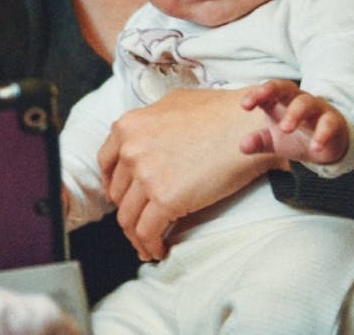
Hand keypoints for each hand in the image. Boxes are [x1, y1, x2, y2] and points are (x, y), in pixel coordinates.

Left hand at [97, 87, 284, 261]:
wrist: (247, 125)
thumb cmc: (220, 112)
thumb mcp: (174, 103)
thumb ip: (152, 121)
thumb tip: (148, 136)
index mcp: (128, 127)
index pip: (106, 163)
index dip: (113, 184)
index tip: (121, 196)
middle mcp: (130, 150)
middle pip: (118, 193)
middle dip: (128, 210)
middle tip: (140, 221)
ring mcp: (145, 175)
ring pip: (128, 217)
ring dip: (136, 235)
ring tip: (148, 245)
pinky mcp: (165, 199)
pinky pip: (147, 231)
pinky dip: (150, 245)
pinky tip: (159, 250)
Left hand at [239, 79, 348, 164]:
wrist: (327, 146)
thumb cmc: (296, 136)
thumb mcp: (274, 141)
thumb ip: (259, 141)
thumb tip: (242, 146)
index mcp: (280, 100)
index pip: (267, 91)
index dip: (256, 94)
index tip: (244, 105)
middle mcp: (298, 100)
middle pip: (286, 88)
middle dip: (272, 92)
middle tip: (259, 104)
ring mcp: (317, 108)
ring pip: (306, 103)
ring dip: (295, 113)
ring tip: (285, 129)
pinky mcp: (333, 121)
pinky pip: (328, 123)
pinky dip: (322, 134)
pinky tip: (315, 148)